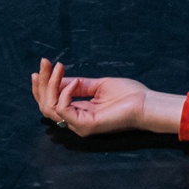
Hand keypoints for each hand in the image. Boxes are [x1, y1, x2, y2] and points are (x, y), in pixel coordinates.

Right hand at [32, 58, 181, 137]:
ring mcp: (79, 125)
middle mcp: (75, 121)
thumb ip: (78, 85)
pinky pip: (63, 110)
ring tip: (58, 68)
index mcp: (78, 112)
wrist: (146, 103)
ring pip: (49, 108)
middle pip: (45, 105)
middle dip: (42, 82)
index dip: (44, 84)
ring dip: (50, 85)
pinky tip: (75, 82)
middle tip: (44, 63)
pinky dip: (65, 93)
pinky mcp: (85, 125)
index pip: (51, 101)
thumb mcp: (98, 85)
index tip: (45, 64)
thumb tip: (58, 79)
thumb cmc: (128, 95)